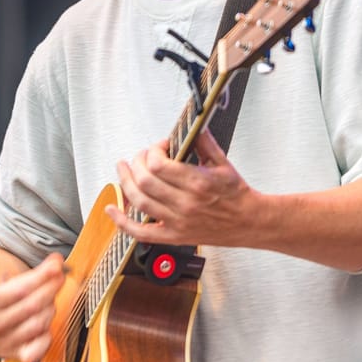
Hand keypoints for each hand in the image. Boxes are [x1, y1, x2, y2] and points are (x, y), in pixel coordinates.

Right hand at [0, 253, 64, 361]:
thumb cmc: (3, 303)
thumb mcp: (8, 286)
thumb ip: (33, 274)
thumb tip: (57, 261)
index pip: (18, 289)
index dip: (41, 276)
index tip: (57, 265)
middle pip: (31, 306)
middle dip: (50, 289)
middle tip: (60, 277)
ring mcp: (6, 343)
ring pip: (38, 324)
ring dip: (50, 309)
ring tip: (51, 300)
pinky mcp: (19, 356)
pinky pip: (39, 348)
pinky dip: (47, 336)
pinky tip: (47, 326)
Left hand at [104, 131, 261, 246]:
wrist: (249, 222)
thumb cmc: (236, 194)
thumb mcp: (223, 163)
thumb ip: (204, 143)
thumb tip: (192, 125)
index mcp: (197, 182)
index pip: (159, 164)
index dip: (152, 151)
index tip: (159, 147)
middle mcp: (185, 203)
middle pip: (145, 181)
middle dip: (136, 164)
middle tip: (140, 156)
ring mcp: (177, 222)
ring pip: (139, 202)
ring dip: (125, 183)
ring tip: (122, 169)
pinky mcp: (174, 236)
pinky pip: (141, 233)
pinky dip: (122, 222)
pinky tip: (112, 209)